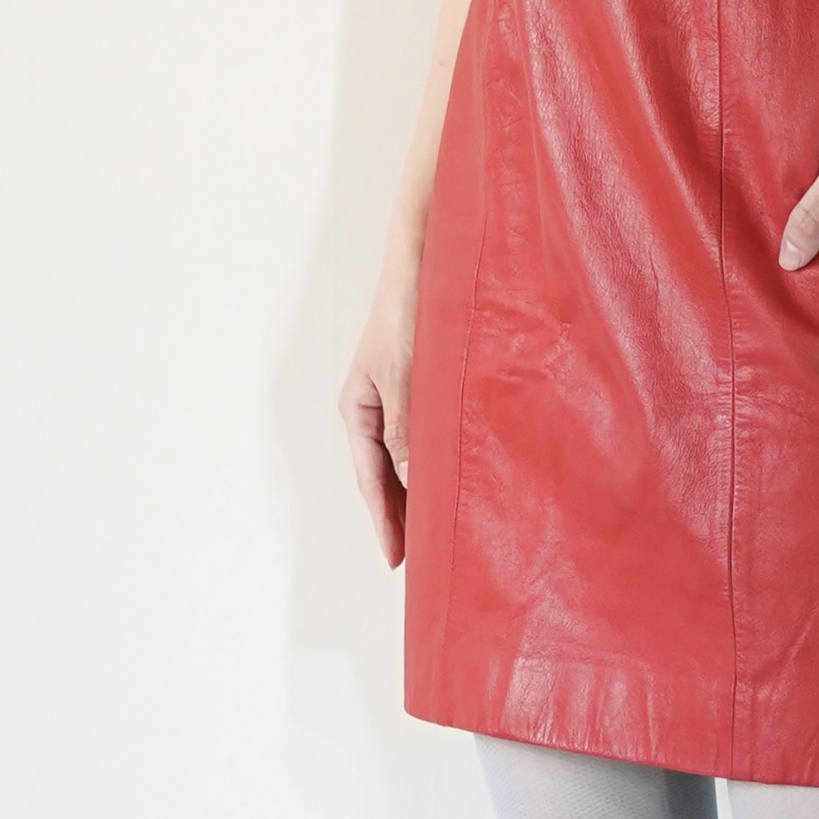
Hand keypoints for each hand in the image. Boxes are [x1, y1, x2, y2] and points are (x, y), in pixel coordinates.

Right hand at [339, 241, 418, 567]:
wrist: (430, 255)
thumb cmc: (410, 308)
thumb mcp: (406, 377)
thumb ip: (407, 431)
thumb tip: (410, 484)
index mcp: (358, 410)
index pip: (371, 481)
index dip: (387, 523)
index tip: (399, 563)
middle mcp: (377, 410)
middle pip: (388, 478)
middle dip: (405, 518)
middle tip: (427, 561)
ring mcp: (402, 400)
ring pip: (411, 462)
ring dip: (425, 494)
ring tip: (445, 534)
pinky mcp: (428, 389)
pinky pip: (431, 438)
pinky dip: (441, 465)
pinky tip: (461, 484)